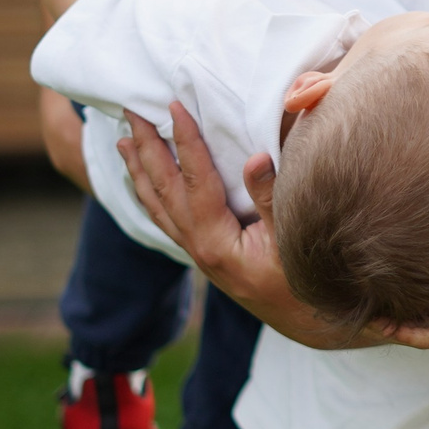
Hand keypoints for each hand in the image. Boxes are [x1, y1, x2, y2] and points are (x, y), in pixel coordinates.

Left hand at [118, 103, 366, 349]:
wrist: (305, 321)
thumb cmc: (303, 280)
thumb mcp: (293, 238)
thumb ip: (272, 198)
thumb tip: (254, 157)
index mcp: (216, 241)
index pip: (193, 180)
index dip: (184, 141)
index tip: (173, 107)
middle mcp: (198, 246)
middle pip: (163, 190)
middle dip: (146, 148)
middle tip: (130, 112)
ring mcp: (197, 252)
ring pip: (157, 205)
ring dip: (140, 170)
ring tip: (123, 140)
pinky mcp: (203, 255)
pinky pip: (166, 218)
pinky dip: (151, 194)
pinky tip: (145, 181)